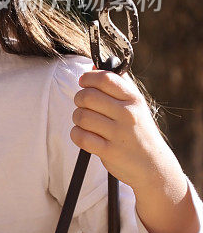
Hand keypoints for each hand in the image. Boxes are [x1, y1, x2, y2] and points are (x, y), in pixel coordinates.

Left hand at [69, 67, 176, 193]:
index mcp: (133, 99)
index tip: (83, 82)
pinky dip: (77, 134)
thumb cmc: (138, 131)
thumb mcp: (135, 105)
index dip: (88, 78)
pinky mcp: (109, 151)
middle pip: (87, 96)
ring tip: (86, 123)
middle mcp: (127, 114)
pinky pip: (80, 136)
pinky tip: (86, 136)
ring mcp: (119, 134)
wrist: (154, 166)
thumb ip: (117, 84)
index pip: (104, 78)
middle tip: (84, 106)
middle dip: (79, 99)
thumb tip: (93, 66)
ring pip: (81, 116)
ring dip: (77, 118)